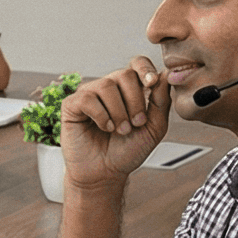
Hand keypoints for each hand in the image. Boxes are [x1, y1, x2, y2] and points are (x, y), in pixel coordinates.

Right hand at [59, 58, 170, 189]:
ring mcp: (89, 95)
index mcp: (129, 89)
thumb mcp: (154, 128)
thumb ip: (161, 101)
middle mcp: (109, 88)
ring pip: (106, 86)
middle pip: (125, 74)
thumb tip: (166, 74)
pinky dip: (101, 116)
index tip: (151, 84)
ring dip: (118, 112)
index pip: (137, 64)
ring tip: (119, 130)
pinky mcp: (72, 105)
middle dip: (135, 101)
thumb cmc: (127, 151)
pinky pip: (88, 99)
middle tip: (135, 124)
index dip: (145, 69)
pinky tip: (104, 127)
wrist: (105, 173)